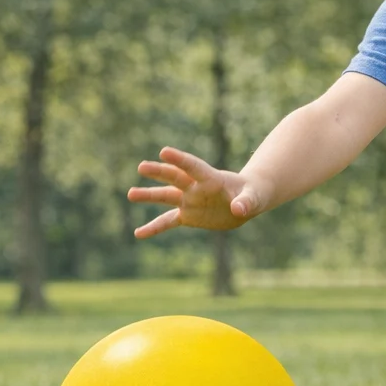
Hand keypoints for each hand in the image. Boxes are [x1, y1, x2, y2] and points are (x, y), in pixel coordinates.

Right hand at [127, 147, 269, 239]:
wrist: (246, 202)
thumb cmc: (252, 194)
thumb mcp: (254, 198)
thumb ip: (246, 202)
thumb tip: (239, 210)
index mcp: (212, 178)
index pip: (193, 166)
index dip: (179, 159)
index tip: (163, 151)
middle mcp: (195, 187)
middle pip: (174, 177)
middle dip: (159, 172)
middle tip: (142, 167)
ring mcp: (189, 200)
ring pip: (165, 196)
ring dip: (149, 195)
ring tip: (131, 194)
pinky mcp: (187, 215)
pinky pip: (167, 222)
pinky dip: (154, 228)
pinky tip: (138, 234)